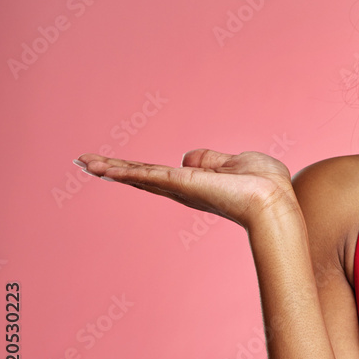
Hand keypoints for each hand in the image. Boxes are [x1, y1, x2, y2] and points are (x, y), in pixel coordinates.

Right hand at [73, 149, 300, 230]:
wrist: (274, 201)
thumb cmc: (266, 185)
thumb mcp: (237, 163)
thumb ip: (212, 160)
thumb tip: (189, 157)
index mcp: (197, 185)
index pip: (160, 175)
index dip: (138, 170)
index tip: (114, 166)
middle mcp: (184, 190)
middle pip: (142, 177)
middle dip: (114, 170)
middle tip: (84, 162)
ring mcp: (181, 188)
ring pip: (140, 175)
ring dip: (111, 168)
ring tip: (83, 162)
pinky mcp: (182, 183)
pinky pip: (148, 174)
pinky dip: (124, 171)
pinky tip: (103, 168)